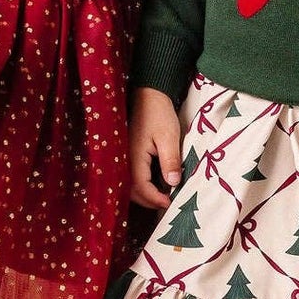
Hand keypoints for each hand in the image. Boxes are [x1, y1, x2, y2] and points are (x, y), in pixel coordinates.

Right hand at [130, 87, 185, 207]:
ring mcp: (125, 158)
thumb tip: (173, 184)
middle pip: (132, 191)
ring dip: (145, 194)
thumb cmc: (159, 114)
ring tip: (163, 196)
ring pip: (130, 185)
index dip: (156, 199)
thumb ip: (170, 161)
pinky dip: (143, 185)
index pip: (142, 188)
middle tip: (167, 203)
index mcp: (133, 157)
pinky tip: (156, 184)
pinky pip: (132, 176)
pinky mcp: (128, 155)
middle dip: (149, 201)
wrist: (148, 96)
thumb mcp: (169, 137)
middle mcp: (125, 160)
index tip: (171, 202)